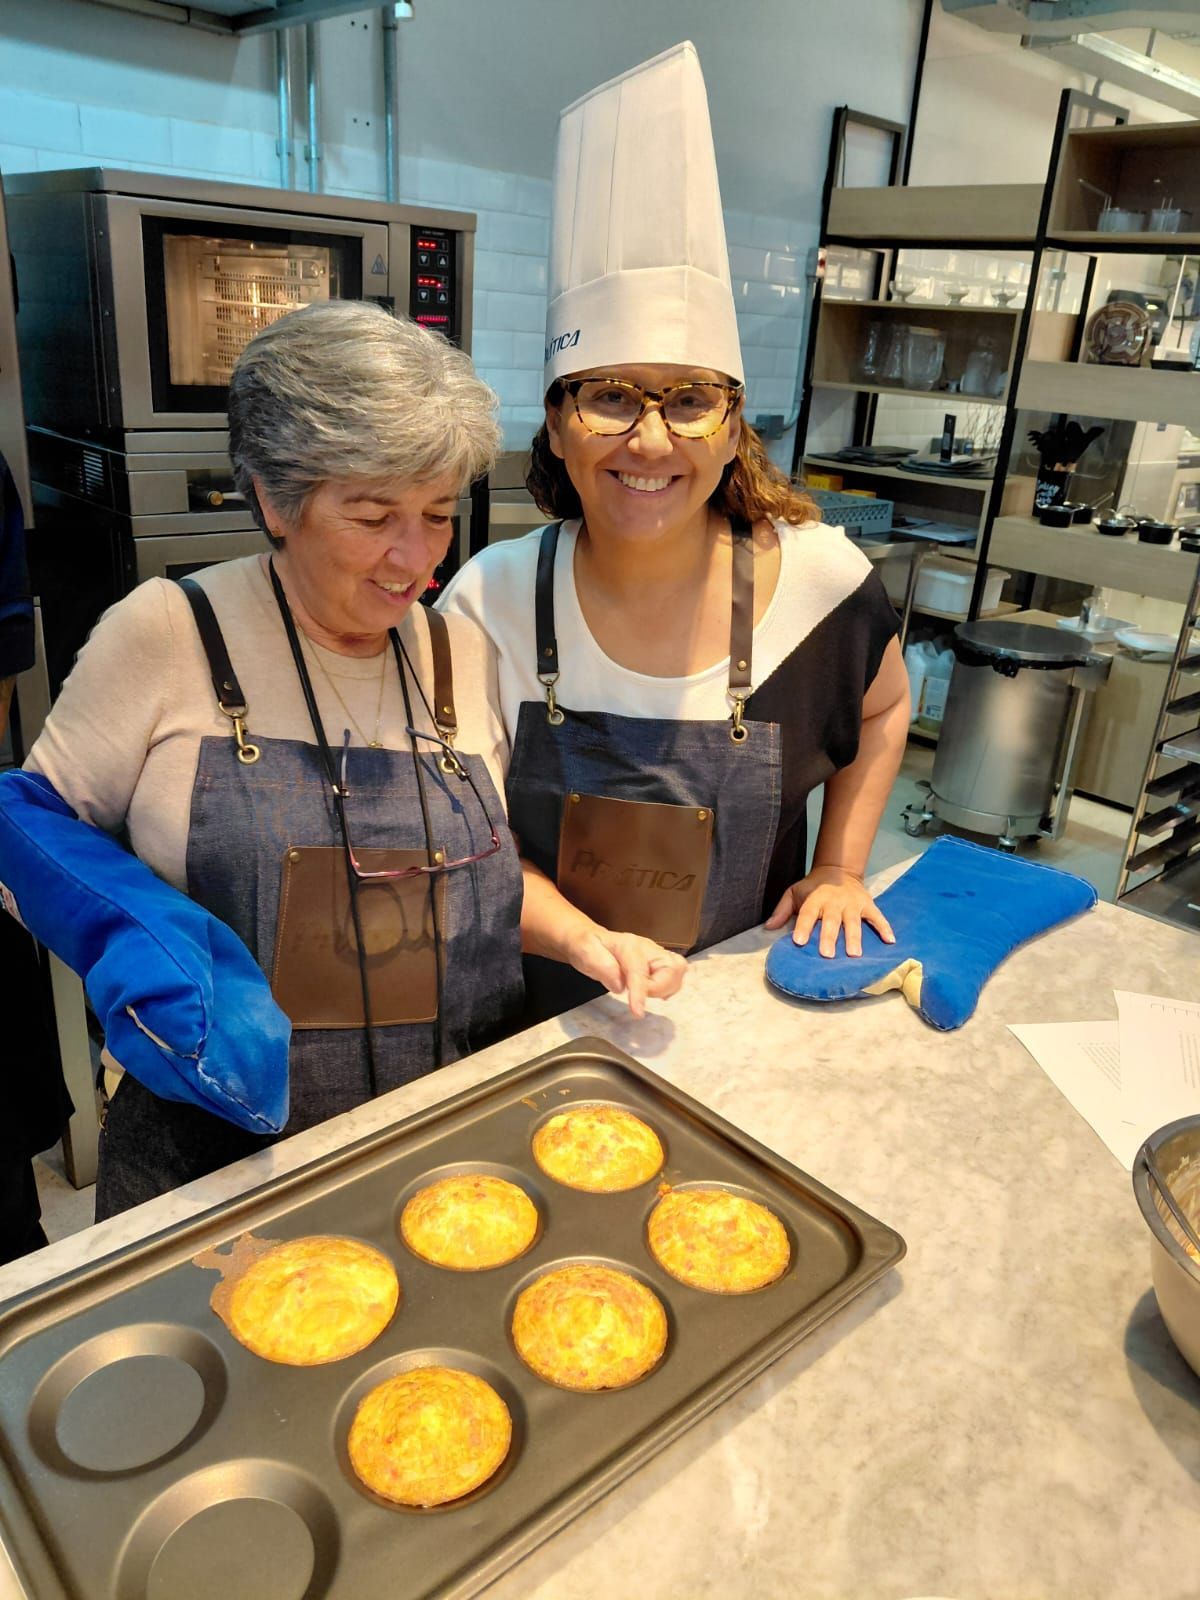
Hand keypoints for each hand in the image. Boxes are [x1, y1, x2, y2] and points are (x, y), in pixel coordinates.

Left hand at [565, 924, 686, 1018]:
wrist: (588, 939)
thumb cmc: (586, 947)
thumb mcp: (584, 952)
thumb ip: (601, 966)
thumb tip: (620, 986)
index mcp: (629, 945)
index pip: (640, 970)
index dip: (641, 992)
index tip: (638, 1013)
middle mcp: (648, 948)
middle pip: (673, 968)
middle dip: (660, 988)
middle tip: (637, 996)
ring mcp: (656, 955)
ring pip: (678, 972)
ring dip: (665, 989)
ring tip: (642, 993)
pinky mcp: (659, 964)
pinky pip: (674, 977)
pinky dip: (667, 988)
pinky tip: (650, 991)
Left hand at [765, 865, 895, 957]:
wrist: (837, 869)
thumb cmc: (813, 887)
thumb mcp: (794, 892)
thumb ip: (782, 910)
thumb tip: (767, 928)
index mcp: (815, 898)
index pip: (807, 913)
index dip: (803, 926)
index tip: (798, 941)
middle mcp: (834, 902)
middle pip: (831, 921)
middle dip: (829, 937)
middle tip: (827, 955)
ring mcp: (852, 904)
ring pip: (853, 922)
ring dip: (854, 938)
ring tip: (854, 954)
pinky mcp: (867, 904)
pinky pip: (877, 917)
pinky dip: (884, 927)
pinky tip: (890, 941)